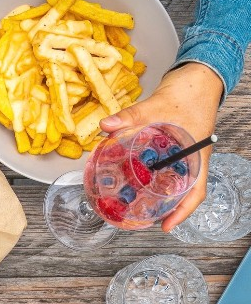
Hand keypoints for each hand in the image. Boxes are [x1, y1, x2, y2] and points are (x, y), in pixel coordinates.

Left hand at [99, 63, 222, 232]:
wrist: (198, 75)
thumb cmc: (188, 92)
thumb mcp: (157, 105)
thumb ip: (131, 116)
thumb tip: (106, 127)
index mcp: (196, 155)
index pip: (195, 192)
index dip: (182, 212)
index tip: (165, 227)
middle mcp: (190, 158)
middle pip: (181, 191)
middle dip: (163, 207)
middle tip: (139, 217)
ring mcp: (181, 153)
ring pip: (170, 180)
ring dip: (153, 192)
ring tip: (131, 203)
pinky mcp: (171, 145)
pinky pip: (161, 166)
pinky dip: (147, 174)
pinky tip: (129, 176)